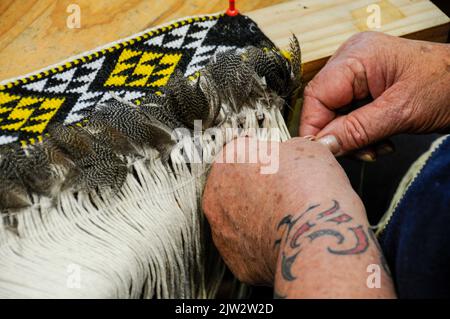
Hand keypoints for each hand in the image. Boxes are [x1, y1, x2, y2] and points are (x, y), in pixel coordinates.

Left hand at [202, 137, 357, 284]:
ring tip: (285, 220)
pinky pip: (246, 249)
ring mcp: (220, 229)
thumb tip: (289, 154)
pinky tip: (281, 241)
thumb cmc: (310, 189)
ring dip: (256, 218)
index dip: (265, 160)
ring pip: (237, 220)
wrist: (316, 234)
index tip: (280, 167)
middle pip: (234, 188)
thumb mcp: (306, 148)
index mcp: (230, 159)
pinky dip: (261, 246)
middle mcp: (215, 194)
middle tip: (284, 195)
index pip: (242, 153)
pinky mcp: (233, 260)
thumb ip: (287, 149)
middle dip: (255, 190)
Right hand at [300, 32, 449, 155]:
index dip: (316, 126)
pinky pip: (351, 114)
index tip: (324, 153)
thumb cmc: (448, 85)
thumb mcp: (401, 112)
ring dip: (353, 138)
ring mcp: (360, 73)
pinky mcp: (367, 86)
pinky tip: (381, 140)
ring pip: (337, 114)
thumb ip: (357, 130)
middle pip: (325, 105)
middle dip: (340, 135)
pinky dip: (361, 133)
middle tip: (361, 153)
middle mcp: (353, 61)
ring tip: (377, 148)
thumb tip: (324, 145)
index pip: (317, 95)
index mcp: (357, 56)